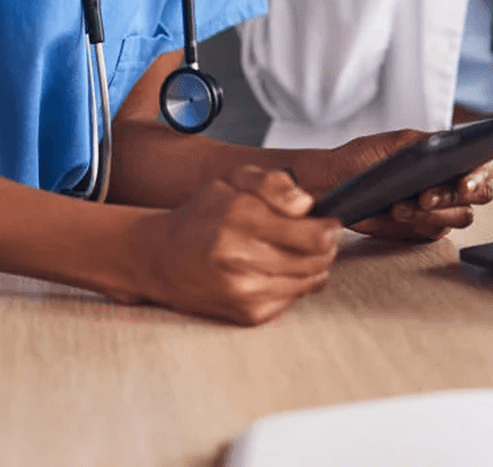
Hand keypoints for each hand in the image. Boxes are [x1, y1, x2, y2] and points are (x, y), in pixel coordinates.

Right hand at [131, 166, 341, 325]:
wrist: (163, 258)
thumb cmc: (204, 214)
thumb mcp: (233, 179)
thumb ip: (273, 182)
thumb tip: (305, 204)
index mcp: (238, 217)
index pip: (313, 234)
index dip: (330, 226)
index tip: (328, 221)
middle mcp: (239, 257)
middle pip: (318, 259)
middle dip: (325, 245)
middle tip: (317, 235)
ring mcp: (244, 290)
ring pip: (311, 280)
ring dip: (313, 264)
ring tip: (296, 250)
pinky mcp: (248, 314)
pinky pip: (294, 297)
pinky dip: (295, 282)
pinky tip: (277, 268)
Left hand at [317, 129, 492, 241]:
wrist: (336, 182)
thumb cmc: (367, 157)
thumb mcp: (399, 142)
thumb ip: (430, 142)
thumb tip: (453, 142)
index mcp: (452, 157)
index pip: (486, 164)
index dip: (483, 174)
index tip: (466, 182)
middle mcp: (452, 183)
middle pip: (480, 195)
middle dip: (453, 196)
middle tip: (427, 197)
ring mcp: (442, 209)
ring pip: (460, 217)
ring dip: (433, 212)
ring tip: (401, 205)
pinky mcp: (425, 230)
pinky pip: (434, 231)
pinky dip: (417, 222)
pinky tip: (397, 212)